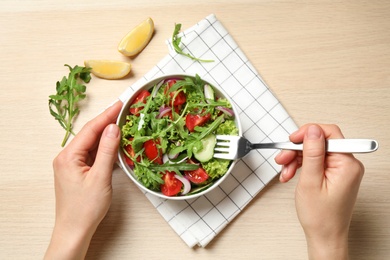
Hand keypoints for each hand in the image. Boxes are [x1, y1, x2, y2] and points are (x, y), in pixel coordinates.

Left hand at [45, 100, 122, 259]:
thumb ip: (106, 150)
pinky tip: (115, 143)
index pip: (90, 130)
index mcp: (68, 156)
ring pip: (92, 143)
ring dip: (107, 134)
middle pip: (90, 134)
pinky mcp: (78, 171)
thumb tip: (114, 128)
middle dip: (107, 122)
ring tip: (123, 122)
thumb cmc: (85, 208)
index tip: (120, 104)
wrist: (75, 230)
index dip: (107, 115)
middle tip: (124, 110)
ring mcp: (72, 164)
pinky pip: (92, 153)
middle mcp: (67, 157)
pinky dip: (104, 148)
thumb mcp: (100, 177)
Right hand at [275, 124, 363, 259]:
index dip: (308, 133)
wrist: (324, 236)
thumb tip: (313, 130)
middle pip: (319, 143)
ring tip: (285, 172)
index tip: (292, 139)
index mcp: (347, 164)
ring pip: (314, 152)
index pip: (330, 133)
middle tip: (283, 158)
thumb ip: (312, 153)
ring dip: (296, 159)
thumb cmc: (320, 217)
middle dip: (298, 149)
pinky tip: (290, 174)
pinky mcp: (334, 174)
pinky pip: (316, 161)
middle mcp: (348, 164)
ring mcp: (341, 169)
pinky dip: (301, 166)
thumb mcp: (310, 181)